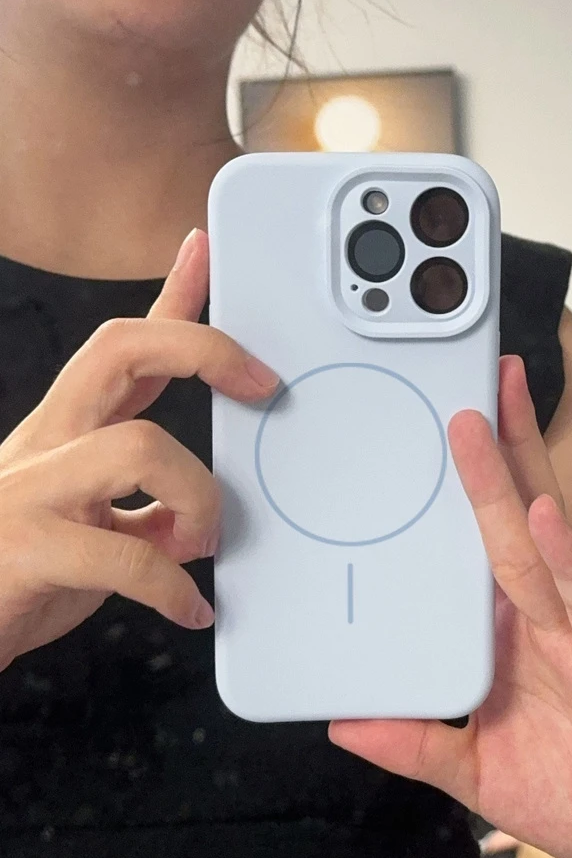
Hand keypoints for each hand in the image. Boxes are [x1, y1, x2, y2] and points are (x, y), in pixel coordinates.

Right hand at [0, 230, 278, 668]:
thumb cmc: (22, 577)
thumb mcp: (90, 524)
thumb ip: (143, 505)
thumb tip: (202, 513)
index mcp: (66, 435)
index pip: (122, 347)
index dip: (168, 294)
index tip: (203, 250)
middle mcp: (45, 445)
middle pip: (119, 350)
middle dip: (204, 349)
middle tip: (261, 386)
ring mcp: (30, 491)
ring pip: (140, 446)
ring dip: (199, 498)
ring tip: (204, 542)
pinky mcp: (29, 549)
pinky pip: (127, 553)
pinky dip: (173, 586)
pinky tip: (188, 607)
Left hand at [328, 356, 571, 857]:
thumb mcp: (474, 772)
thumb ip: (413, 744)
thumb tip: (344, 723)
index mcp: (509, 637)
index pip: (483, 548)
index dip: (463, 496)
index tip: (433, 441)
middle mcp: (543, 621)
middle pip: (512, 519)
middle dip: (491, 452)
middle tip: (468, 386)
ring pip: (540, 542)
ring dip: (514, 477)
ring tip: (493, 413)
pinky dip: (567, 559)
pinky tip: (544, 518)